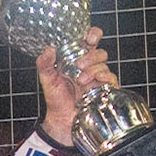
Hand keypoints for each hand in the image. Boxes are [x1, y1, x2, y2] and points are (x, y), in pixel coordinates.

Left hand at [37, 27, 114, 148]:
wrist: (61, 120)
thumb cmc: (56, 99)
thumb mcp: (47, 79)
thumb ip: (44, 64)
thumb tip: (48, 49)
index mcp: (76, 58)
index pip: (90, 40)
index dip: (93, 34)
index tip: (89, 38)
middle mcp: (89, 66)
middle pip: (99, 51)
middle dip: (90, 56)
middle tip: (78, 65)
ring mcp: (98, 77)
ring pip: (104, 63)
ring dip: (93, 69)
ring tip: (81, 80)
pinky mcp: (104, 88)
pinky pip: (111, 77)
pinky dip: (102, 77)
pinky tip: (91, 84)